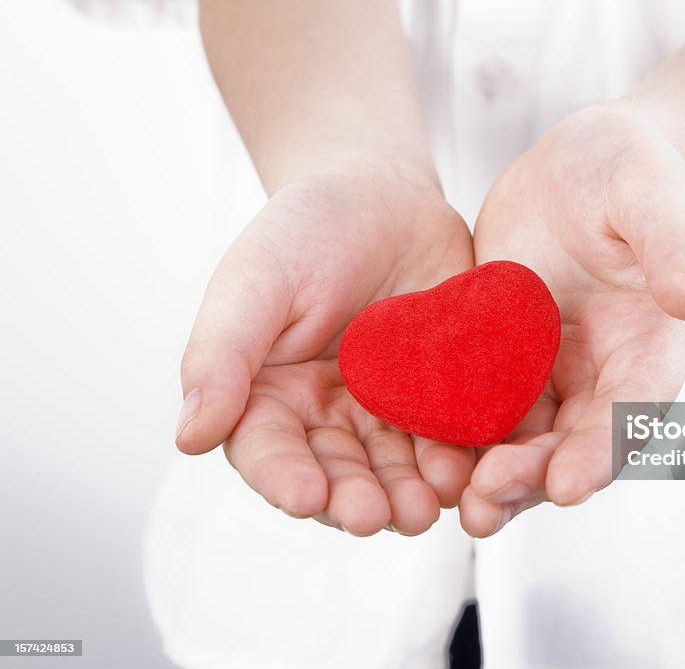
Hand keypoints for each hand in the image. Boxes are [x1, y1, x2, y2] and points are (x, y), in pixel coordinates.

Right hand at [176, 161, 475, 535]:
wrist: (384, 196)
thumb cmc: (307, 230)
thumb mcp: (255, 280)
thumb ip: (221, 353)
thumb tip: (188, 437)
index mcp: (268, 397)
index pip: (269, 451)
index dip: (284, 478)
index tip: (305, 498)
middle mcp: (327, 418)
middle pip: (338, 474)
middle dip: (355, 499)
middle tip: (375, 518)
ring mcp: (387, 412)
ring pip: (396, 469)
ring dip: (409, 494)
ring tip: (424, 509)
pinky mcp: (440, 397)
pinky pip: (449, 436)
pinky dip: (456, 457)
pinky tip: (465, 472)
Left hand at [460, 105, 684, 535]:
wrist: (580, 163)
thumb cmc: (631, 170)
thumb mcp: (653, 194)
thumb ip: (675, 244)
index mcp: (649, 344)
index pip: (631, 410)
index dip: (601, 451)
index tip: (568, 487)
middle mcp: (602, 372)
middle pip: (571, 442)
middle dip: (533, 478)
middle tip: (487, 505)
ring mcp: (551, 369)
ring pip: (525, 438)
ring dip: (494, 476)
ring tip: (459, 508)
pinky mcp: (503, 357)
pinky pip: (480, 403)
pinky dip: (458, 433)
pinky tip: (421, 454)